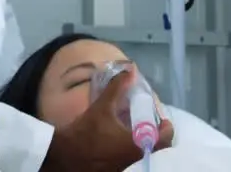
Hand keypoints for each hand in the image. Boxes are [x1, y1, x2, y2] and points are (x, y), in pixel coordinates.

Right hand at [41, 69, 174, 171]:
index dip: (167, 127)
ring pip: (141, 153)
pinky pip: (128, 159)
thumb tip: (130, 69)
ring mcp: (124, 167)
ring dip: (141, 141)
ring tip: (133, 127)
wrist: (63, 156)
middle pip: (155, 147)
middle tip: (147, 121)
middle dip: (153, 134)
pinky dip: (129, 149)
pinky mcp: (114, 170)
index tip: (162, 119)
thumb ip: (117, 88)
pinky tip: (117, 139)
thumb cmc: (86, 132)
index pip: (166, 139)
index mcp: (138, 145)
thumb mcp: (102, 107)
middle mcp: (135, 159)